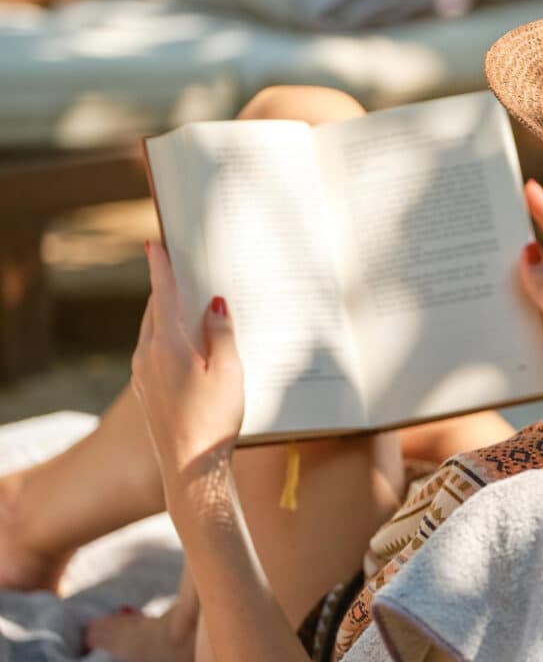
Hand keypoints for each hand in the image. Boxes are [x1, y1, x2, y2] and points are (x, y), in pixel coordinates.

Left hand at [131, 242, 244, 494]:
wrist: (190, 470)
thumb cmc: (214, 421)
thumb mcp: (229, 372)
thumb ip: (221, 333)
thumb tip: (215, 305)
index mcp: (166, 345)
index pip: (163, 294)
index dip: (161, 266)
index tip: (155, 243)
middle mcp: (147, 356)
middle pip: (156, 310)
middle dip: (168, 288)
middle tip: (183, 268)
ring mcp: (142, 375)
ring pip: (153, 331)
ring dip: (169, 313)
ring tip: (191, 303)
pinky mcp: (146, 391)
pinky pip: (154, 350)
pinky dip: (168, 336)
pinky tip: (189, 345)